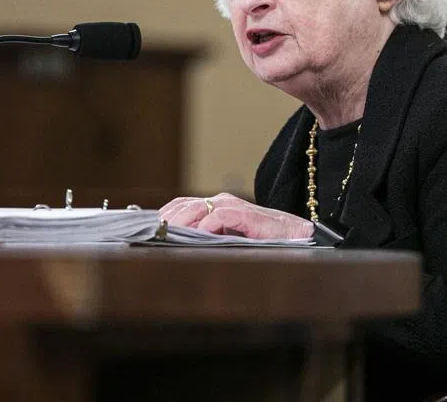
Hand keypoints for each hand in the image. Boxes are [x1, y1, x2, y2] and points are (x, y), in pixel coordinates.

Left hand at [158, 192, 313, 239]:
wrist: (296, 235)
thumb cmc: (263, 239)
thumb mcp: (229, 237)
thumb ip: (208, 236)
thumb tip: (179, 245)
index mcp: (217, 205)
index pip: (182, 204)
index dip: (165, 215)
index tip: (150, 228)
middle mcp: (222, 201)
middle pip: (185, 205)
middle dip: (167, 219)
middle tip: (153, 233)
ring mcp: (234, 206)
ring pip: (198, 208)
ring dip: (180, 222)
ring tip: (168, 235)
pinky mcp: (245, 214)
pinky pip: (218, 216)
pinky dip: (205, 226)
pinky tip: (197, 237)